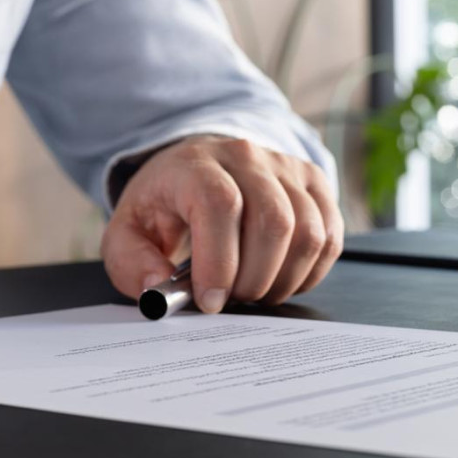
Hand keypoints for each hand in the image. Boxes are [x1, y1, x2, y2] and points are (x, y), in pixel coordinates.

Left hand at [101, 135, 342, 312]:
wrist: (196, 168)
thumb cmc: (164, 204)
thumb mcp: (128, 232)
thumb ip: (131, 263)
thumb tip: (156, 289)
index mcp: (194, 164)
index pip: (220, 206)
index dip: (219, 262)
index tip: (210, 300)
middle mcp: (245, 157)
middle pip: (273, 222)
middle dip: (253, 278)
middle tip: (231, 299)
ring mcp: (286, 167)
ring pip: (308, 232)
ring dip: (283, 279)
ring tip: (252, 290)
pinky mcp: (314, 183)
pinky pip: (330, 236)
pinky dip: (309, 272)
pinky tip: (279, 278)